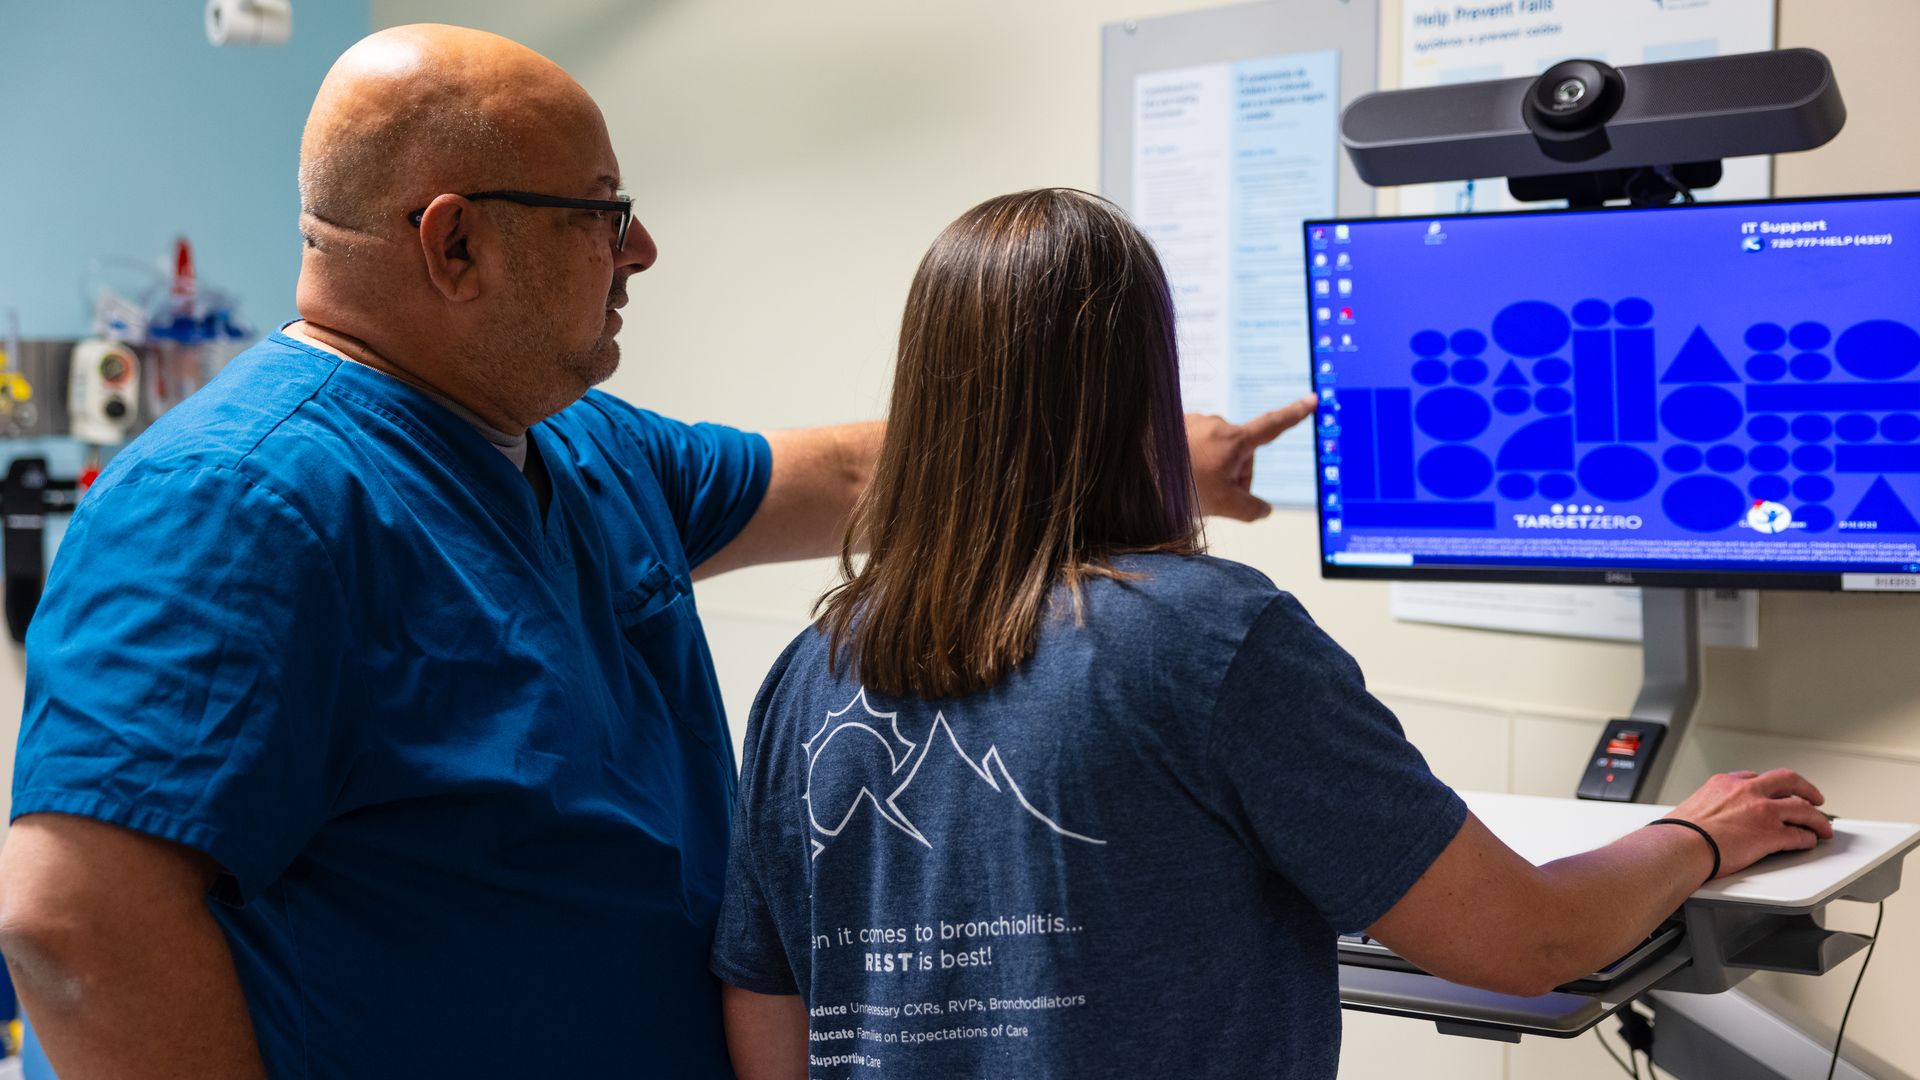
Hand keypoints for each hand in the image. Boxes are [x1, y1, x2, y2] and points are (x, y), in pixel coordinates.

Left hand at [1186, 394, 1317, 520]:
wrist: (1134, 471)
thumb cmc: (1178, 486)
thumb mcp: (1223, 506)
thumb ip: (1252, 510)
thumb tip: (1265, 510)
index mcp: (1234, 440)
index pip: (1273, 425)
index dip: (1295, 414)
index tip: (1313, 399)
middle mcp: (1217, 424)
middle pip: (1242, 454)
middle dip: (1235, 475)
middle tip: (1214, 494)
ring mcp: (1195, 422)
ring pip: (1218, 452)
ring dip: (1212, 469)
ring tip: (1190, 486)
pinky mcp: (1177, 425)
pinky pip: (1197, 447)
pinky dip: (1194, 462)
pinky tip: (1180, 476)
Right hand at [1664, 768, 1833, 877]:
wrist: (1680, 846)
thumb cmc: (1678, 833)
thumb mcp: (1690, 807)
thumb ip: (1707, 809)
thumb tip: (1703, 822)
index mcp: (1724, 783)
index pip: (1755, 778)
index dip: (1770, 786)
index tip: (1774, 792)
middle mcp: (1747, 792)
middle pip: (1788, 781)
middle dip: (1806, 789)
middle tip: (1814, 798)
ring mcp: (1762, 811)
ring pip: (1802, 808)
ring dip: (1817, 818)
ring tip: (1822, 826)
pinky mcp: (1771, 834)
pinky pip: (1799, 835)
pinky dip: (1808, 838)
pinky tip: (1809, 842)